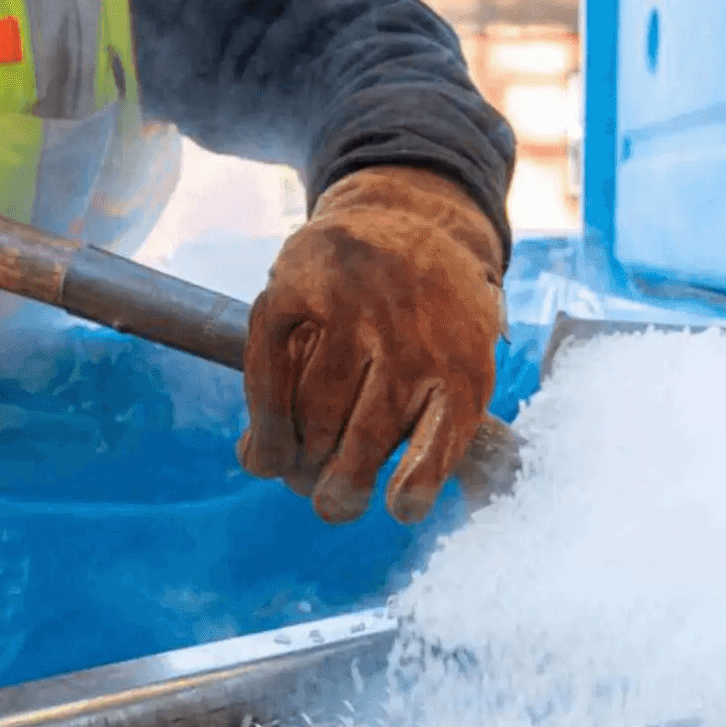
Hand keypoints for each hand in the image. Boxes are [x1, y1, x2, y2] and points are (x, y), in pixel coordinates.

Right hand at [240, 166, 505, 524]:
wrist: (407, 219)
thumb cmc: (436, 324)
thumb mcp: (465, 367)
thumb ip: (438, 433)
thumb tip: (402, 506)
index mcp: (462, 367)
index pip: (438, 444)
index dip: (413, 488)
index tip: (396, 507)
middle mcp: (410, 336)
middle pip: (364, 440)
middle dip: (339, 490)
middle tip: (329, 503)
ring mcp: (352, 306)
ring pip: (314, 412)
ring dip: (298, 459)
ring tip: (297, 472)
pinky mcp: (298, 285)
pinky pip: (268, 370)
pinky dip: (262, 421)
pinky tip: (260, 455)